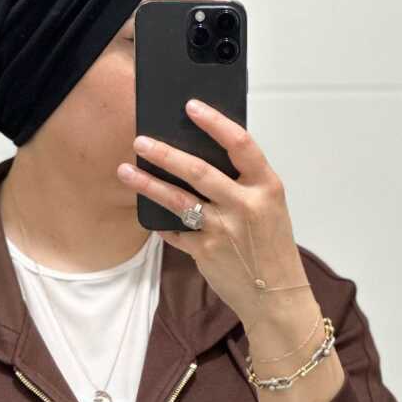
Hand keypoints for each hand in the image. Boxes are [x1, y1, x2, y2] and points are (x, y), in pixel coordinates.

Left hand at [116, 100, 312, 335]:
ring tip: (126, 171)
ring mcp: (223, 229)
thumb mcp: (270, 207)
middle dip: (165, 153)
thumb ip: (245, 182)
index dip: (214, 122)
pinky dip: (160, 222)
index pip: (240, 143)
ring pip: (178, 200)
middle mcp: (244, 205)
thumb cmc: (272, 247)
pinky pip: (175, 231)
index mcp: (266, 187)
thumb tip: (205, 156)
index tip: (191, 106)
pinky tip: (147, 214)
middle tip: (140, 140)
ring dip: (148, 184)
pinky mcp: (205, 252)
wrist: (275, 295)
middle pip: (198, 170)